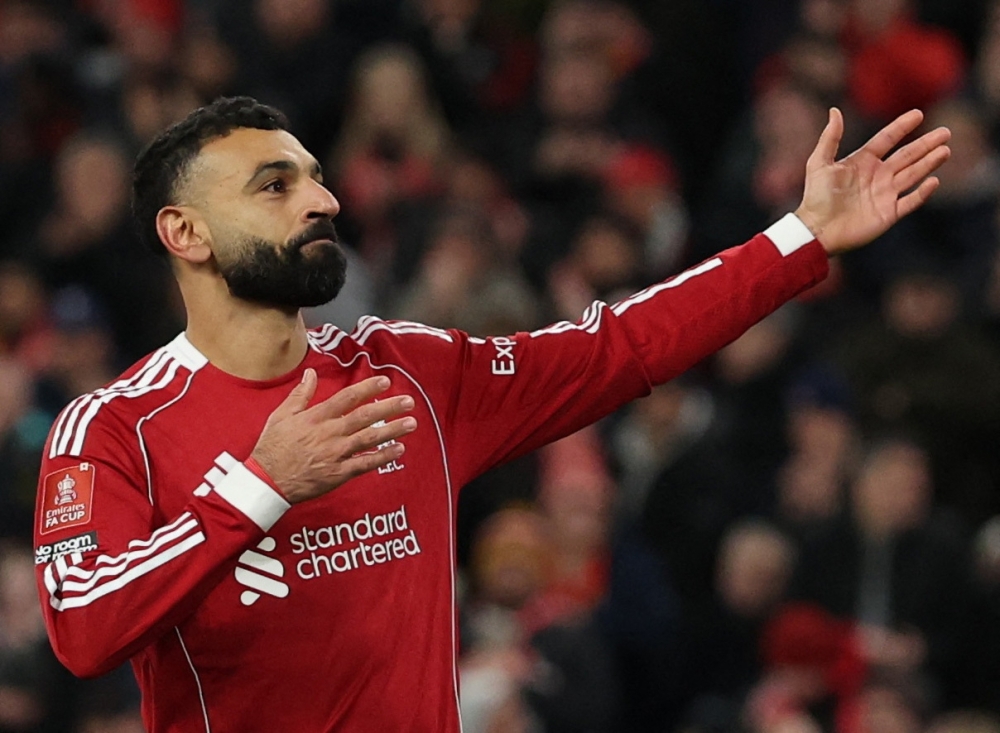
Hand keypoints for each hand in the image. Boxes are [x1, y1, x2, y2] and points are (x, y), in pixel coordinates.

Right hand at [250, 370, 416, 503]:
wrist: (266, 481)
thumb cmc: (272, 448)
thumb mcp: (281, 415)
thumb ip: (300, 394)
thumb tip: (311, 373)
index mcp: (316, 418)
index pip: (347, 398)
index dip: (368, 388)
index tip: (385, 381)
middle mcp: (329, 434)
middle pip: (364, 416)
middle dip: (389, 408)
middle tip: (409, 401)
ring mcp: (335, 454)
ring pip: (369, 439)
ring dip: (392, 430)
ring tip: (411, 423)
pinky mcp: (338, 474)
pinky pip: (365, 463)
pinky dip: (383, 456)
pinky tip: (398, 449)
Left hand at [794, 107, 950, 255]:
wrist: (817, 230)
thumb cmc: (816, 197)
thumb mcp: (819, 163)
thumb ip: (830, 137)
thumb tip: (834, 110)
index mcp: (862, 162)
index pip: (886, 140)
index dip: (901, 127)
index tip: (918, 114)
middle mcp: (877, 176)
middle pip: (907, 156)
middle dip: (926, 144)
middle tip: (945, 132)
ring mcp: (884, 195)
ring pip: (913, 174)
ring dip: (929, 163)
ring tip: (945, 150)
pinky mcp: (888, 214)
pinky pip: (910, 201)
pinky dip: (922, 192)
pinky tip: (934, 181)